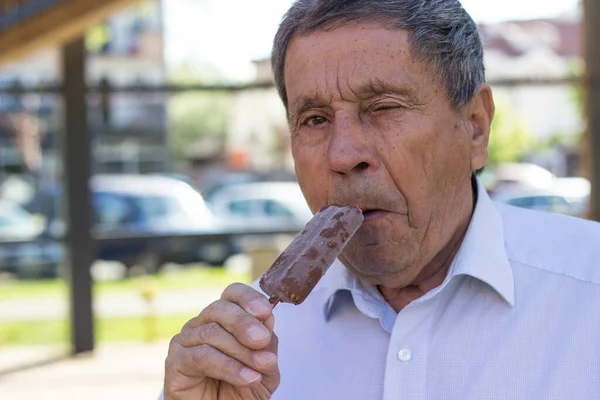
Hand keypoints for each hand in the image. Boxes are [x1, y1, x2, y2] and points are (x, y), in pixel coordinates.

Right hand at [164, 283, 278, 399]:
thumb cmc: (239, 390)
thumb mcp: (264, 367)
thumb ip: (267, 344)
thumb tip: (267, 321)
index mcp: (224, 319)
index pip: (232, 294)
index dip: (248, 297)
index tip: (266, 311)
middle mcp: (201, 324)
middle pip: (220, 308)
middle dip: (244, 323)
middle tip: (262, 339)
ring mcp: (185, 341)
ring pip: (212, 333)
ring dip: (241, 351)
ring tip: (260, 368)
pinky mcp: (175, 362)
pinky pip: (201, 356)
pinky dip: (228, 366)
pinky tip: (247, 377)